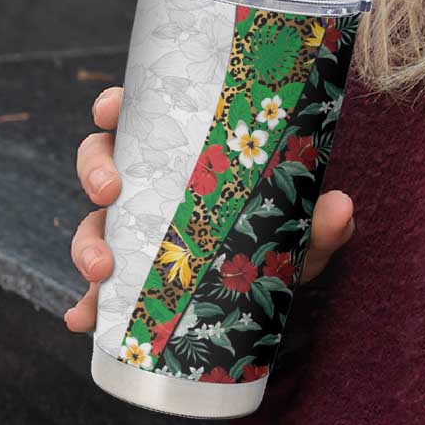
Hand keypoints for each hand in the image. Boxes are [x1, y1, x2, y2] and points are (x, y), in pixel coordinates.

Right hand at [63, 85, 356, 331]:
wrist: (274, 287)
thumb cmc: (281, 233)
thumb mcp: (301, 226)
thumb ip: (322, 220)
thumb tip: (341, 207)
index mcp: (182, 152)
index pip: (141, 116)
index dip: (115, 106)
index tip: (111, 109)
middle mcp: (151, 185)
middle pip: (102, 163)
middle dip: (95, 173)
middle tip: (110, 192)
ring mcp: (136, 231)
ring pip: (93, 223)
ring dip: (86, 243)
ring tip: (101, 271)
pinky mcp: (131, 279)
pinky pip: (99, 290)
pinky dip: (86, 304)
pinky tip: (82, 318)